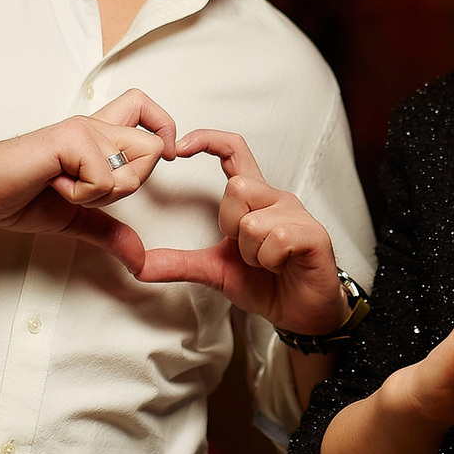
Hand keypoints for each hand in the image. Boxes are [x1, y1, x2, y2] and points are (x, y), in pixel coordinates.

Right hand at [0, 89, 178, 271]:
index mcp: (96, 138)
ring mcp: (83, 129)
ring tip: (65, 187)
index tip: (161, 157)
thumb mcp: (74, 218)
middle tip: (89, 190)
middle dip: (132, 183)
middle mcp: (94, 126)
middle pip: (154, 147)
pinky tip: (52, 185)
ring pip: (135, 165)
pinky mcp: (70, 139)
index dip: (164, 128)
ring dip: (104, 191)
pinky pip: (105, 178)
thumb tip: (139, 259)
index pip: (145, 108)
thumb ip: (109, 231)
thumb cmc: (14, 195)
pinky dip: (81, 194)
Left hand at [133, 129, 346, 331]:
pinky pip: (277, 239)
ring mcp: (298, 215)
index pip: (234, 150)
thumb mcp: (214, 271)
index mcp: (254, 198)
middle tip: (245, 250)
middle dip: (231, 226)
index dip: (208, 140)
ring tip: (267, 263)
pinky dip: (270, 261)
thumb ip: (180, 263)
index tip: (180, 149)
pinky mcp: (314, 235)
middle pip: (238, 187)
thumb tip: (139, 265)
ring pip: (254, 221)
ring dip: (252, 252)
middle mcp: (276, 198)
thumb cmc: (266, 284)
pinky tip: (282, 267)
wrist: (302, 313)